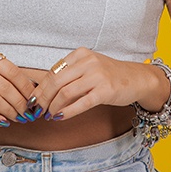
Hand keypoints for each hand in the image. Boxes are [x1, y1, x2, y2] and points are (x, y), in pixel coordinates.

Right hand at [0, 47, 35, 126]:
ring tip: (18, 118)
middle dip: (20, 103)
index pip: (12, 71)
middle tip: (28, 113)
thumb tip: (30, 89)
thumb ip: (3, 72)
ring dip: (9, 112)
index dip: (26, 87)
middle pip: (5, 87)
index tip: (34, 99)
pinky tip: (2, 122)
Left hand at [30, 47, 161, 121]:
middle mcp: (88, 62)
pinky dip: (67, 112)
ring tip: (48, 115)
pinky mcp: (105, 91)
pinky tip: (60, 117)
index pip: (53, 71)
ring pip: (65, 92)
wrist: (137, 78)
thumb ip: (69, 76)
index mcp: (81, 54)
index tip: (33, 99)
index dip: (40, 88)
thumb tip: (43, 93)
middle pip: (55, 82)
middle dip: (42, 98)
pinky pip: (80, 103)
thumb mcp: (88, 68)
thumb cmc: (109, 75)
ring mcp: (97, 76)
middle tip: (37, 110)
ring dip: (53, 106)